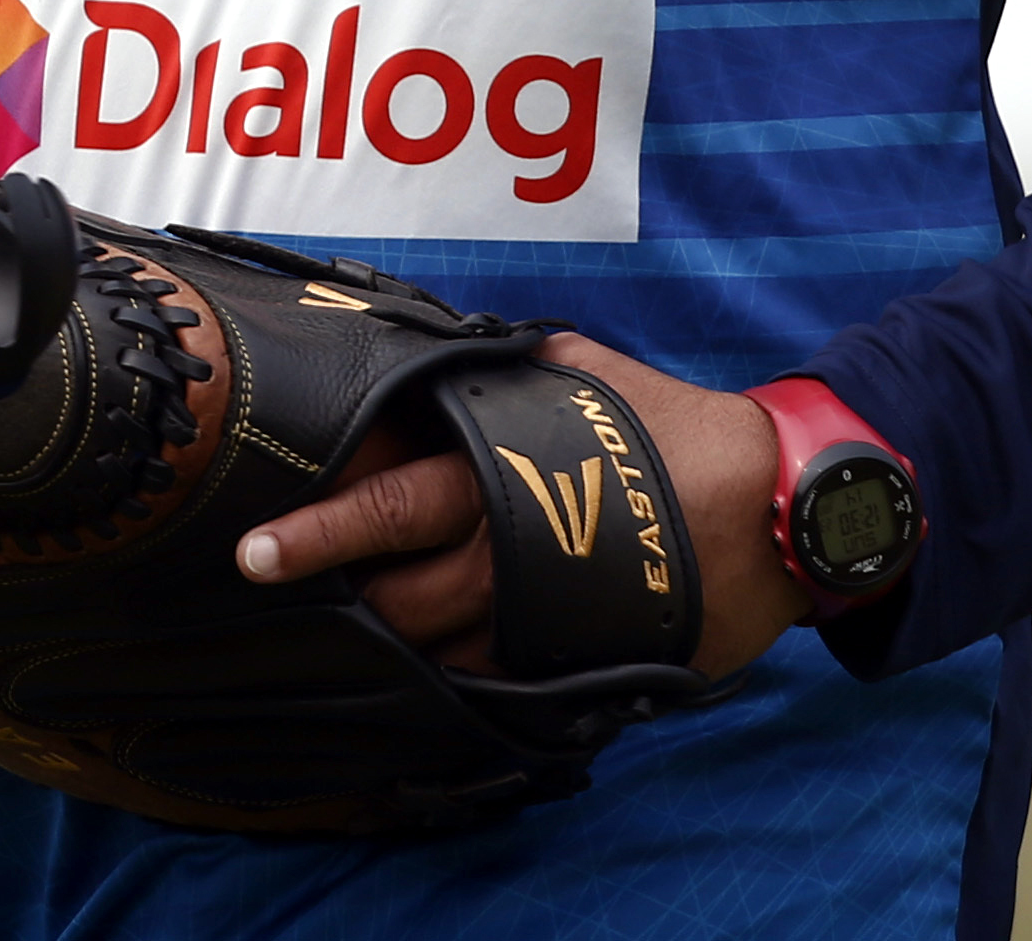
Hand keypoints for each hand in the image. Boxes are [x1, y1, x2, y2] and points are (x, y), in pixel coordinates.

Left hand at [230, 333, 802, 678]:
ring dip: (392, 641)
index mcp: (500, 467)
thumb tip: (443, 347)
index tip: (254, 550)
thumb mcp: (584, 371)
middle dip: (340, 598)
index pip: (384, 500)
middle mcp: (509, 546)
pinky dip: (454, 676)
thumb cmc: (677, 428)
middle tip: (296, 594)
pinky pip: (489, 683)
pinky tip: (437, 662)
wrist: (777, 506)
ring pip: (432, 647)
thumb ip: (506, 368)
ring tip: (359, 628)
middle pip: (392, 594)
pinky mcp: (574, 662)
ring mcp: (540, 615)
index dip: (315, 528)